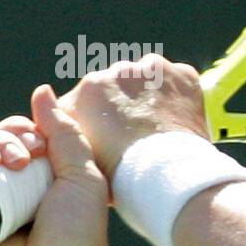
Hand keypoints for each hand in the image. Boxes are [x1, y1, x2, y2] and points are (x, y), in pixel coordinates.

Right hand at [0, 86, 109, 245]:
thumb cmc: (76, 239)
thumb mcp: (85, 179)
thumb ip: (64, 134)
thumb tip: (42, 93)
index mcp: (56, 179)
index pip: (37, 136)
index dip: (36, 129)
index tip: (42, 141)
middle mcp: (24, 187)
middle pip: (7, 138)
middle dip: (14, 135)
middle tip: (26, 155)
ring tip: (8, 163)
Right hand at [58, 54, 208, 181]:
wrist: (166, 175)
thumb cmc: (120, 175)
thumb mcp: (79, 154)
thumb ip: (68, 133)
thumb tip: (62, 127)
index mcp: (88, 87)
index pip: (89, 97)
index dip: (99, 118)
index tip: (110, 135)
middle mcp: (118, 71)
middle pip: (118, 86)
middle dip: (123, 104)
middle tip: (136, 133)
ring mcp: (153, 70)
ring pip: (148, 79)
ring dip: (149, 96)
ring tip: (159, 127)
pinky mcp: (183, 74)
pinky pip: (179, 81)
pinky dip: (179, 95)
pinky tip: (179, 118)